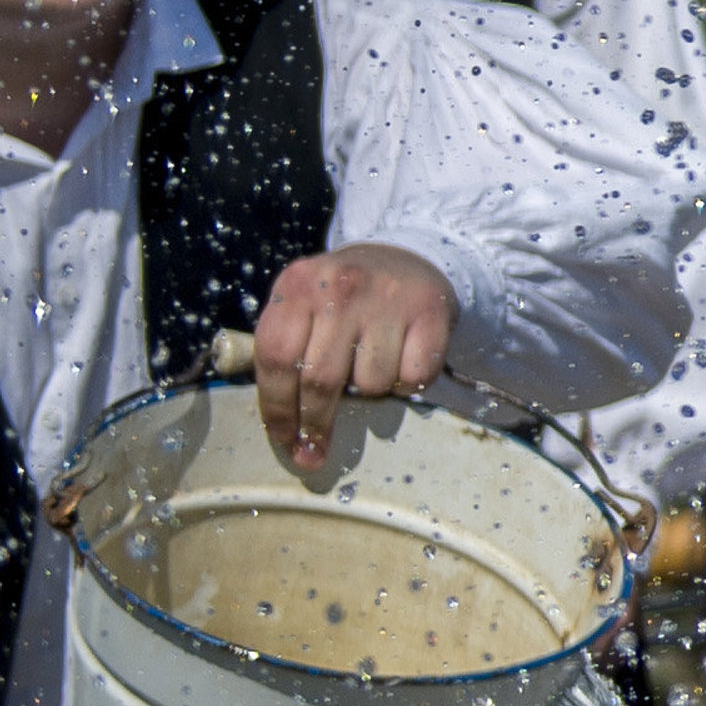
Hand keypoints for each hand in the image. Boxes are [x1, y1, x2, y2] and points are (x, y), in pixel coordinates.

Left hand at [252, 243, 455, 471]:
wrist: (406, 254)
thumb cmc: (343, 296)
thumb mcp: (301, 302)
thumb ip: (283, 347)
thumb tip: (280, 424)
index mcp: (297, 286)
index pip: (275, 359)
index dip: (277, 409)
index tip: (286, 441)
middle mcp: (339, 289)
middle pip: (320, 380)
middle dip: (316, 424)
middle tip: (315, 450)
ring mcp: (387, 298)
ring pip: (371, 383)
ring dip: (369, 392)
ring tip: (370, 368)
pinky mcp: (429, 310)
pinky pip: (414, 377)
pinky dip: (407, 383)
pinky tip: (403, 360)